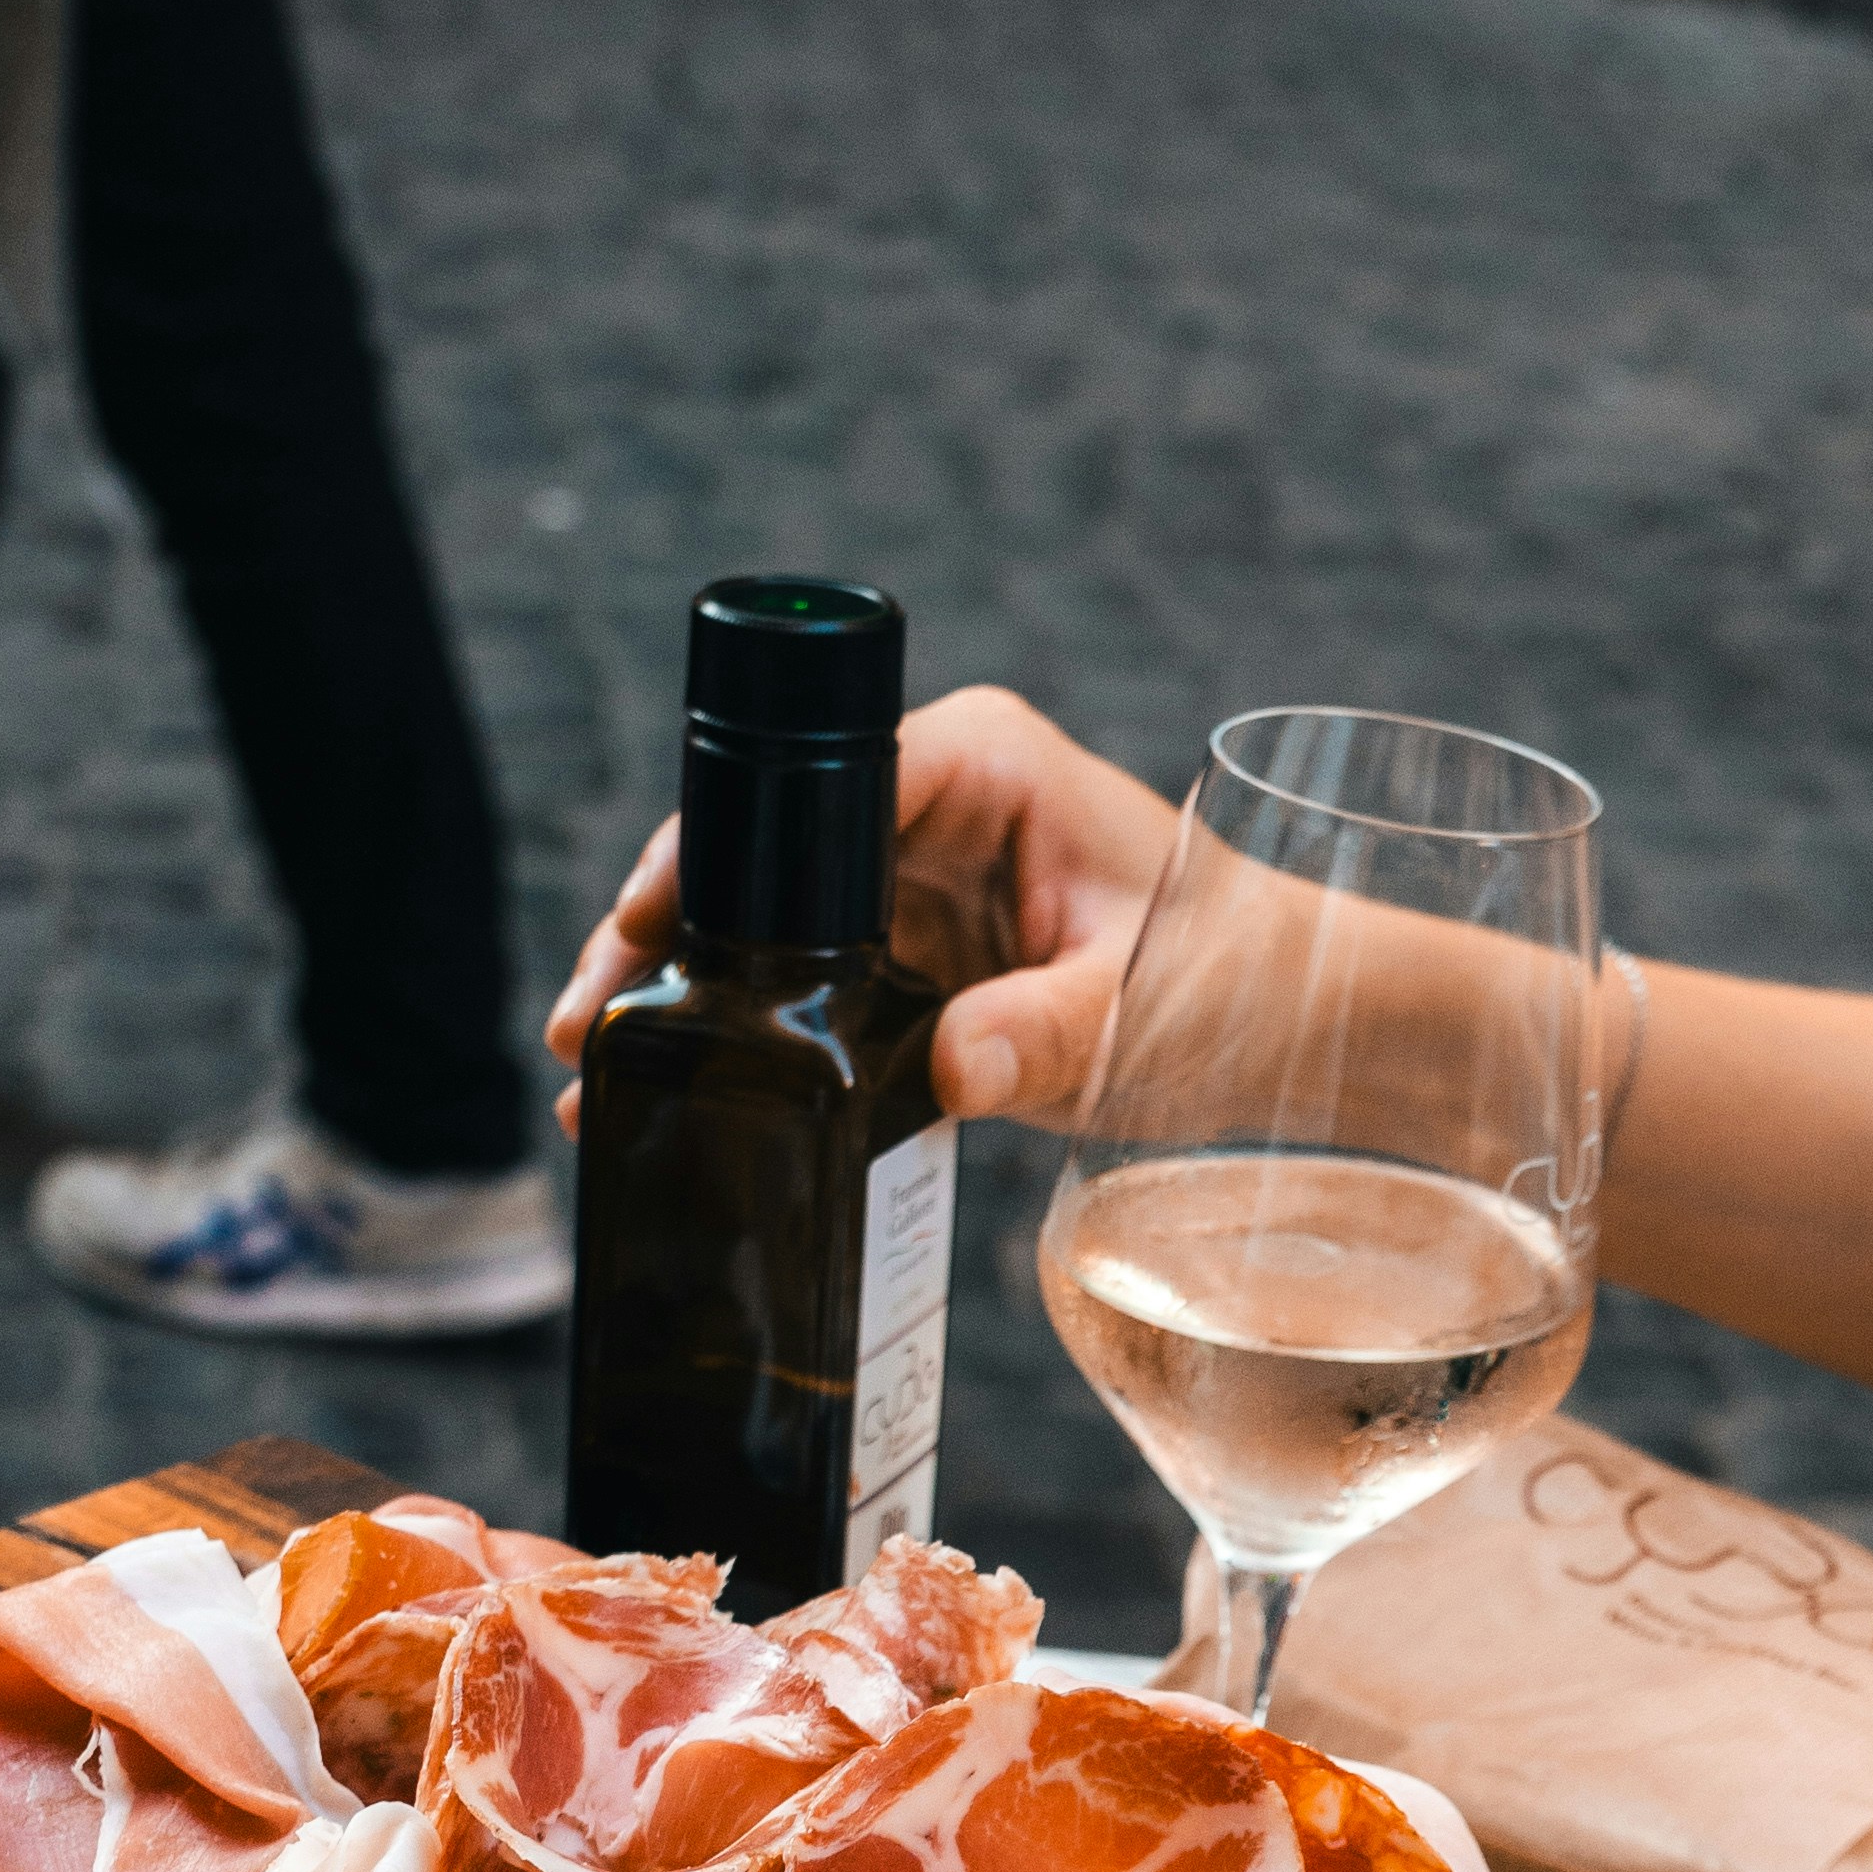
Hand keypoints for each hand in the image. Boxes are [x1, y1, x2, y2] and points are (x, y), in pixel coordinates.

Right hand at [545, 685, 1182, 1132]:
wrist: (1288, 1025)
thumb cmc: (1235, 977)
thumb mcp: (1148, 1006)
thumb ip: (1053, 1030)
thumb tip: (958, 1066)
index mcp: (976, 762)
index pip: (810, 784)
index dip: (712, 856)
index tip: (647, 935)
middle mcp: (926, 803)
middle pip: (755, 856)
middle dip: (661, 939)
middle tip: (584, 1027)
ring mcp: (911, 881)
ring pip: (761, 930)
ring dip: (685, 1003)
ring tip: (596, 1084)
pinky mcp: (913, 958)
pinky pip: (807, 994)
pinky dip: (751, 1048)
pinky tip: (685, 1109)